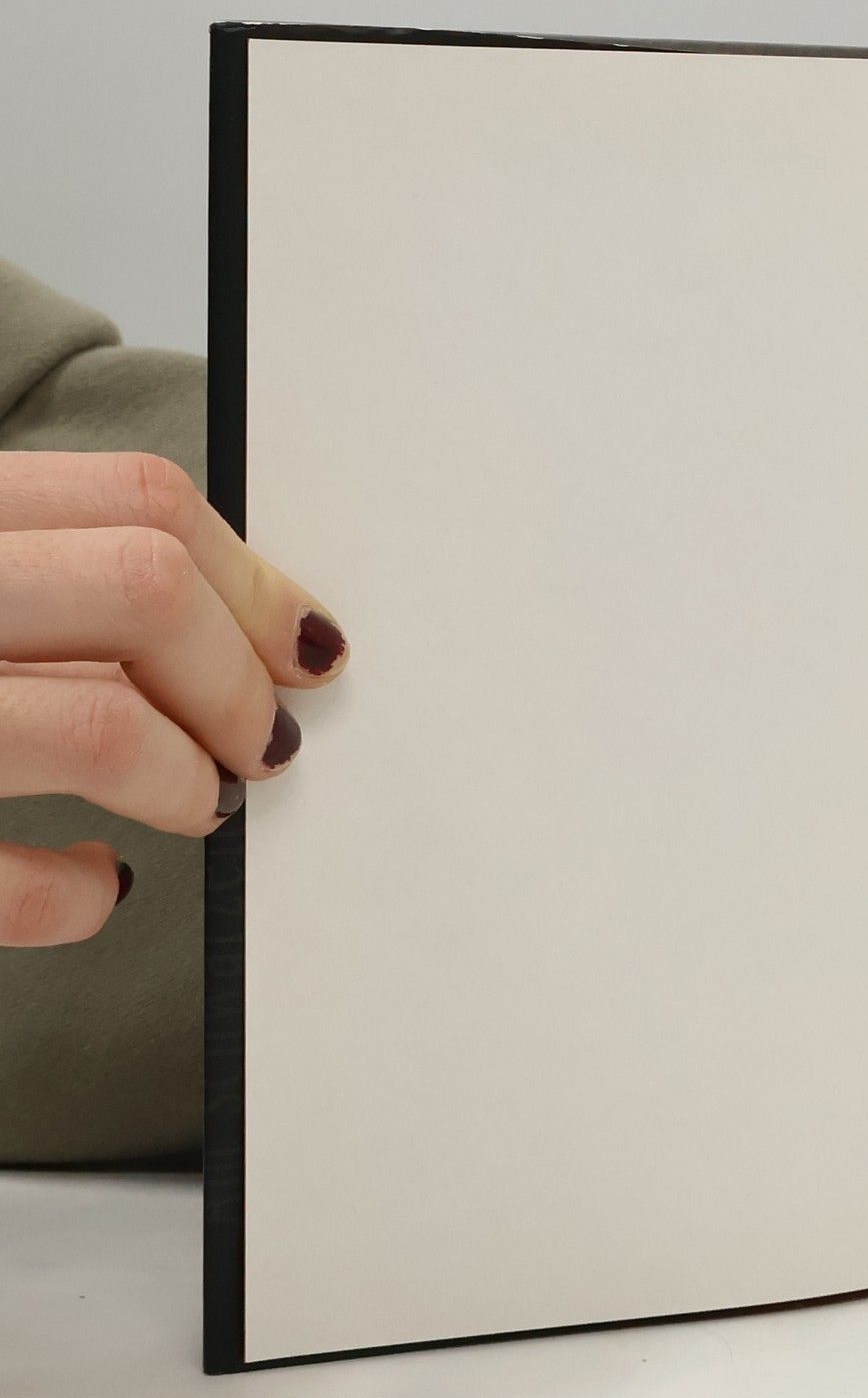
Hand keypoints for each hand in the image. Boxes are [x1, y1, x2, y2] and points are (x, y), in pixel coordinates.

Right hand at [0, 452, 346, 944]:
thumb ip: (61, 577)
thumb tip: (259, 638)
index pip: (141, 501)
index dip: (254, 583)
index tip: (308, 648)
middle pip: (145, 592)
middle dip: (238, 680)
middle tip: (267, 743)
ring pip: (103, 727)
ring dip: (186, 777)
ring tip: (199, 800)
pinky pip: (15, 882)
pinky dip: (77, 896)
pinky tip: (95, 887)